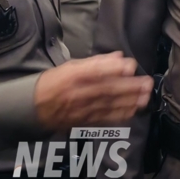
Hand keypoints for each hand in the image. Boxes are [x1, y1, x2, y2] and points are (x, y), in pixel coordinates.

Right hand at [35, 52, 152, 129]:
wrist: (32, 108)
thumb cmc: (54, 82)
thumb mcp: (71, 66)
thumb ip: (96, 62)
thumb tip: (118, 57)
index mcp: (72, 76)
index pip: (94, 72)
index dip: (113, 69)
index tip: (131, 66)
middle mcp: (77, 92)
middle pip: (106, 89)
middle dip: (129, 87)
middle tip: (147, 83)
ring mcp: (81, 108)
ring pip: (107, 105)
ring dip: (129, 101)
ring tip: (145, 96)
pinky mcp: (83, 121)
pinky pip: (103, 118)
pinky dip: (119, 114)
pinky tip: (133, 110)